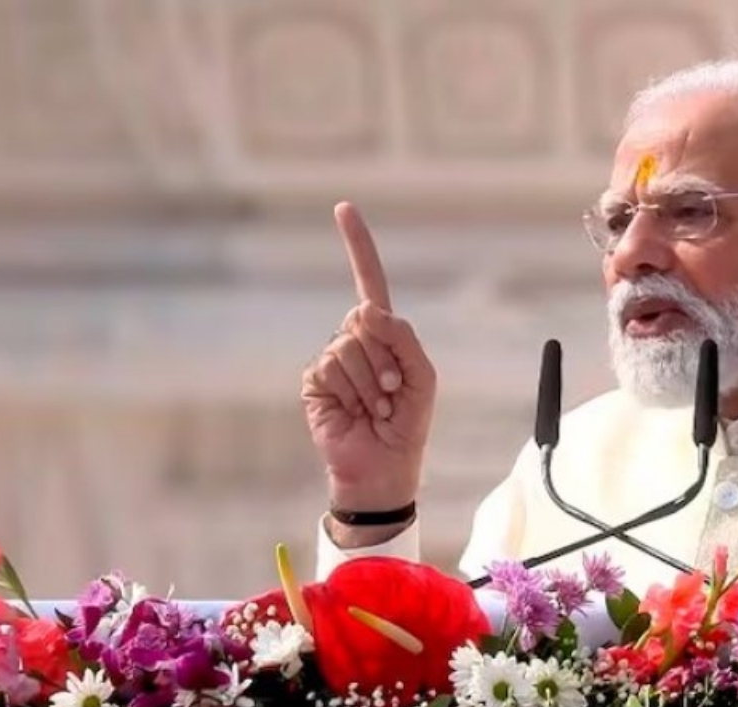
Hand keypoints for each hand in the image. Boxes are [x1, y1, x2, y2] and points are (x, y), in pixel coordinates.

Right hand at [302, 203, 436, 543]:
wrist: (382, 466)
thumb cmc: (407, 423)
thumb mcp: (422, 378)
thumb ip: (403, 338)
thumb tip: (365, 310)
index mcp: (383, 334)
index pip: (368, 282)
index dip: (357, 247)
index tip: (343, 208)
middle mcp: (354, 339)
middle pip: (366, 319)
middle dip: (387, 357)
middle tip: (392, 392)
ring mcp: (332, 359)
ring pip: (350, 345)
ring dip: (372, 380)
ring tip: (376, 406)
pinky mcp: (315, 381)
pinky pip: (333, 366)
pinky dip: (353, 390)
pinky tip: (357, 411)